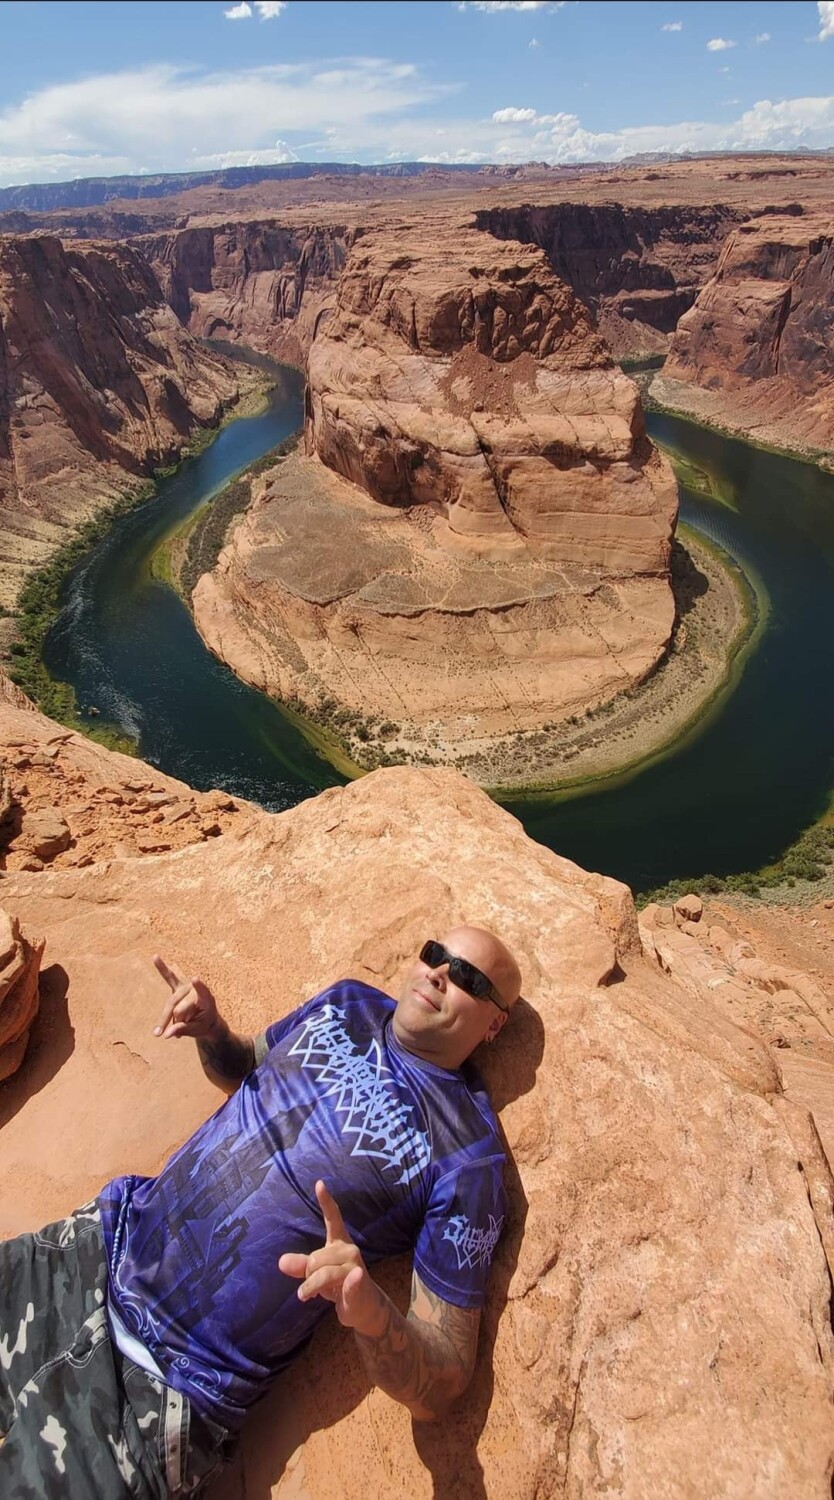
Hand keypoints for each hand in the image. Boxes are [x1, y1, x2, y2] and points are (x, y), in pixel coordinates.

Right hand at [152, 954, 220, 1039]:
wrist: (206, 1020)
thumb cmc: (204, 1024)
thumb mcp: (197, 1030)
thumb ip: (183, 1030)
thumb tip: (166, 1034)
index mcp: (206, 999)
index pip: (202, 992)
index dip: (198, 986)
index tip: (195, 978)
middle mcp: (196, 990)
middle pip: (178, 1008)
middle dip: (177, 1022)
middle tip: (178, 1035)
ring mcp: (186, 987)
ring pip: (171, 1004)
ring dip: (172, 1018)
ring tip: (181, 1024)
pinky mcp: (177, 987)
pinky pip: (168, 977)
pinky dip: (161, 968)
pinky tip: (155, 957)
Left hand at [278, 1181, 385, 1335]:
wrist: (364, 1307)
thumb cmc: (339, 1285)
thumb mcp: (317, 1274)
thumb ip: (300, 1266)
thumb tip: (281, 1262)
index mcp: (339, 1242)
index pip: (333, 1217)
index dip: (326, 1201)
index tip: (319, 1183)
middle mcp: (349, 1249)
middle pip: (315, 1258)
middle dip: (307, 1274)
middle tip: (311, 1286)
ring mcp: (355, 1266)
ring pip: (321, 1272)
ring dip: (310, 1287)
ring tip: (306, 1296)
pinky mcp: (359, 1283)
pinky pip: (349, 1280)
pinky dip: (350, 1280)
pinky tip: (355, 1276)